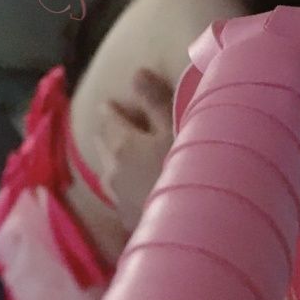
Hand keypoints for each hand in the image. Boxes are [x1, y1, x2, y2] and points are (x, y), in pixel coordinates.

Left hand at [95, 68, 173, 232]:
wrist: (194, 227)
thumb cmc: (189, 170)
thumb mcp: (176, 129)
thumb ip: (155, 100)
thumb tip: (136, 72)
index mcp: (123, 145)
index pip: (109, 120)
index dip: (110, 109)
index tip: (108, 103)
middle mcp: (113, 172)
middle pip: (104, 147)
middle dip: (108, 134)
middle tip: (113, 127)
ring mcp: (120, 200)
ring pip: (111, 174)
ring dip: (117, 163)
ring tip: (125, 160)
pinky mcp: (130, 223)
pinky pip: (124, 197)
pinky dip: (129, 188)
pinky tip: (139, 192)